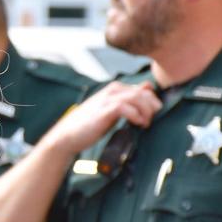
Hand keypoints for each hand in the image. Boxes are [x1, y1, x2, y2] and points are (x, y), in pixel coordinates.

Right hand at [46, 80, 160, 155]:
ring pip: (137, 98)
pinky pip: (125, 107)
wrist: (69, 134)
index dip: (153, 101)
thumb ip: (129, 99)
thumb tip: (148, 88)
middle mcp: (112, 91)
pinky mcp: (104, 111)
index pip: (144, 89)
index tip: (153, 115)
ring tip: (145, 123)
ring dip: (145, 112)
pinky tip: (137, 124)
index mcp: (115, 89)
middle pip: (142, 93)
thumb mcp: (112, 108)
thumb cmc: (91, 123)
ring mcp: (107, 100)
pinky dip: (135, 115)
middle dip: (152, 107)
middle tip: (151, 120)